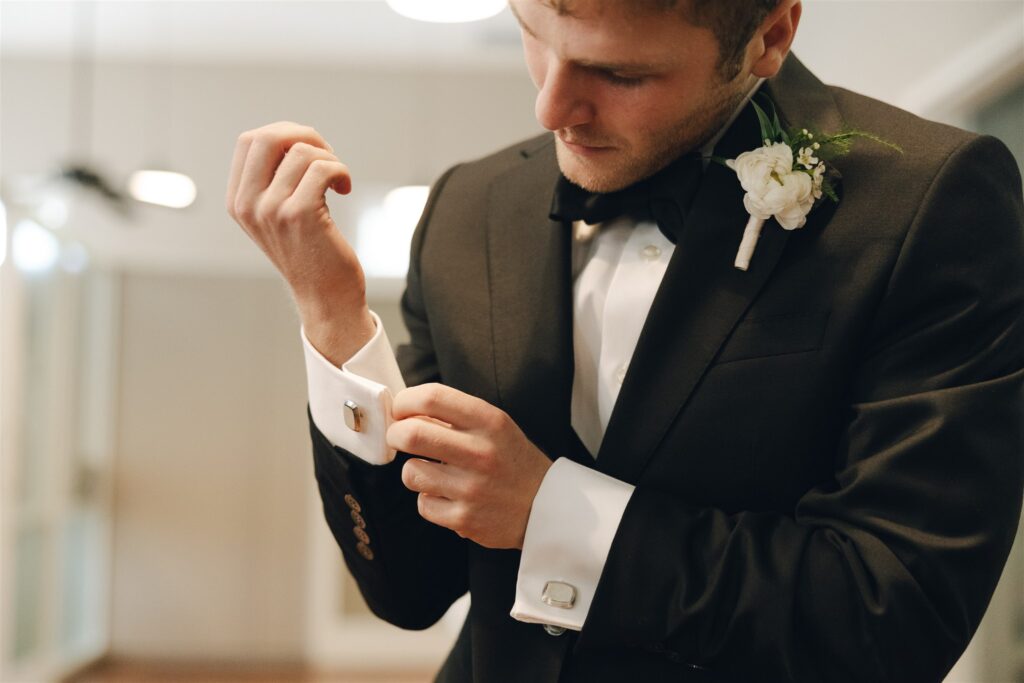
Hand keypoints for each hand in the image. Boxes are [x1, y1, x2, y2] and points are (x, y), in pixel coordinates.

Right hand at [226, 121, 373, 363]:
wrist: (326, 299)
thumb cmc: (311, 254)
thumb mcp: (278, 217)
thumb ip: (273, 182)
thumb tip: (293, 136)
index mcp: (238, 202)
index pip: (249, 141)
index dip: (285, 135)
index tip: (310, 153)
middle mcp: (247, 205)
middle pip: (267, 136)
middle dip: (304, 135)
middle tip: (328, 155)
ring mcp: (270, 210)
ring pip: (302, 152)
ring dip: (330, 159)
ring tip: (338, 181)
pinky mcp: (299, 215)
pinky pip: (323, 168)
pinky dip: (340, 171)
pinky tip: (344, 189)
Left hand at [387, 384, 553, 549]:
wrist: (546, 507)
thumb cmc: (512, 461)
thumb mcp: (495, 426)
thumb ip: (455, 416)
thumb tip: (405, 411)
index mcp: (489, 421)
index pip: (432, 397)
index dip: (405, 401)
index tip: (401, 409)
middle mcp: (481, 452)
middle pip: (411, 434)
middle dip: (395, 434)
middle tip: (399, 438)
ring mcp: (471, 488)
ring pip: (410, 472)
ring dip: (414, 470)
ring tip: (433, 472)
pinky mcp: (464, 519)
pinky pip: (422, 503)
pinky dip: (429, 499)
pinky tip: (447, 496)